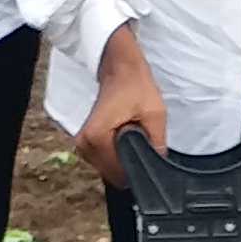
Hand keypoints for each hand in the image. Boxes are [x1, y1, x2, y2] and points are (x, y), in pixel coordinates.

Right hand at [73, 23, 170, 186]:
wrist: (119, 67)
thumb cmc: (135, 86)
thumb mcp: (155, 115)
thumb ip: (156, 145)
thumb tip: (157, 169)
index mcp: (97, 139)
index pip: (120, 174)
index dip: (139, 169)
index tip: (149, 154)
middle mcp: (85, 146)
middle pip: (114, 174)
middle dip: (132, 163)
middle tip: (144, 139)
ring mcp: (83, 146)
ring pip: (110, 169)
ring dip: (125, 158)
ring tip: (134, 134)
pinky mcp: (87, 144)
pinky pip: (106, 160)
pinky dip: (119, 154)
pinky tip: (126, 136)